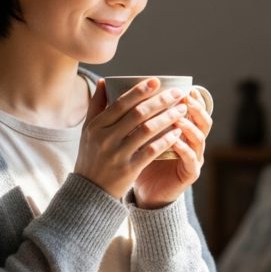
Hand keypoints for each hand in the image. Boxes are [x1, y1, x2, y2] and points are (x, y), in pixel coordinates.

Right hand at [74, 78, 187, 199]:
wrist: (90, 190)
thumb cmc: (91, 156)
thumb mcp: (88, 131)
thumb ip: (96, 106)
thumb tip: (104, 81)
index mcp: (96, 126)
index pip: (121, 103)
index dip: (139, 91)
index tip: (156, 81)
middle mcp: (105, 139)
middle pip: (137, 114)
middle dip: (160, 101)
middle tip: (176, 93)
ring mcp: (117, 154)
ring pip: (147, 130)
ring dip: (167, 117)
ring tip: (181, 109)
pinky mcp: (129, 169)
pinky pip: (151, 151)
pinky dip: (165, 140)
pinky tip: (177, 132)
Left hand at [133, 88, 213, 208]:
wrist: (145, 191)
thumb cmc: (141, 160)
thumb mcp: (137, 136)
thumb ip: (132, 116)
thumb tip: (106, 85)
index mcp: (184, 131)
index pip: (195, 111)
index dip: (195, 99)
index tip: (187, 88)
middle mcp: (192, 143)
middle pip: (204, 122)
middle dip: (196, 108)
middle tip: (184, 98)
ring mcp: (194, 158)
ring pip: (199, 138)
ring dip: (189, 126)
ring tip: (177, 117)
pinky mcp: (189, 173)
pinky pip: (190, 159)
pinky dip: (184, 148)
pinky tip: (174, 140)